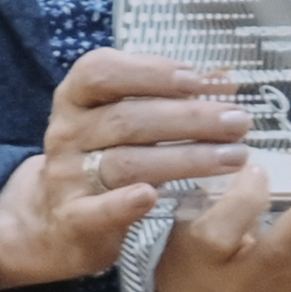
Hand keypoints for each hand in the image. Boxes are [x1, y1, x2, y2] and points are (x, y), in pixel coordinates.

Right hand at [0, 49, 254, 291]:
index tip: (198, 79)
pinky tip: (155, 197)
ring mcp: (67, 177)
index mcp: (75, 98)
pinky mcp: (73, 220)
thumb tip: (225, 78)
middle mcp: (66, 133)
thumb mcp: (124, 118)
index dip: (150, 71)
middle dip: (189, 119)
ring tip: (233, 157)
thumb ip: (167, 97)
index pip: (101, 71)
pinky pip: (98, 211)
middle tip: (237, 122)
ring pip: (126, 163)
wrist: (53, 219)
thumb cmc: (102, 156)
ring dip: (185, 159)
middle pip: (127, 119)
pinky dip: (124, 204)